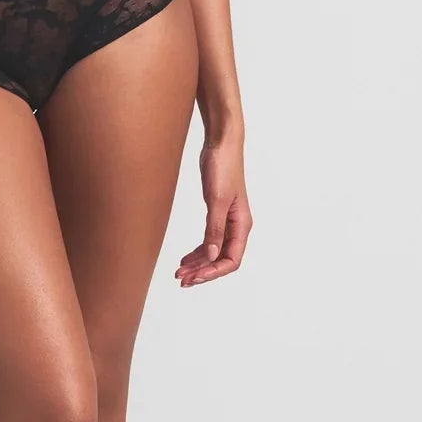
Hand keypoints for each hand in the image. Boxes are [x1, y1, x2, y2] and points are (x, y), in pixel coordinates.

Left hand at [175, 135, 251, 286]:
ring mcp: (227, 219)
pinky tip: (186, 257)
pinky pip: (209, 239)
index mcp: (242, 224)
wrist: (221, 143)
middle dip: (202, 271)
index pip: (231, 260)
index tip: (194, 277)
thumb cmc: (223, 167)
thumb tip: (211, 255)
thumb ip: (214, 229)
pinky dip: (198, 250)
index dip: (213, 272)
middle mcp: (237, 225)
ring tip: (179, 272)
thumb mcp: (216, 200)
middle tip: (181, 279)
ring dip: (198, 263)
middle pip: (221, 259)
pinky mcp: (217, 212)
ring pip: (214, 250)